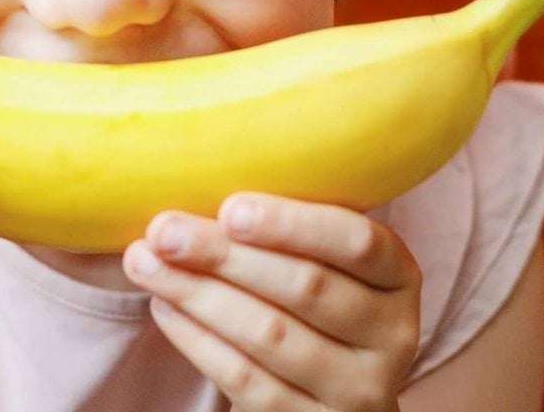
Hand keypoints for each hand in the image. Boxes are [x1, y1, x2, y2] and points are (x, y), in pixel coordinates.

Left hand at [122, 193, 421, 411]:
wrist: (330, 396)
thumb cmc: (314, 303)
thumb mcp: (325, 259)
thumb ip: (286, 221)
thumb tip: (202, 156)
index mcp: (399, 277)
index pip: (357, 243)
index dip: (293, 224)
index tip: (229, 206)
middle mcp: (392, 336)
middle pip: (306, 288)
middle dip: (225, 255)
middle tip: (163, 230)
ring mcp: (357, 391)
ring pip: (271, 336)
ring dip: (197, 294)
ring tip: (145, 263)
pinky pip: (248, 381)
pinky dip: (198, 340)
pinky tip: (164, 306)